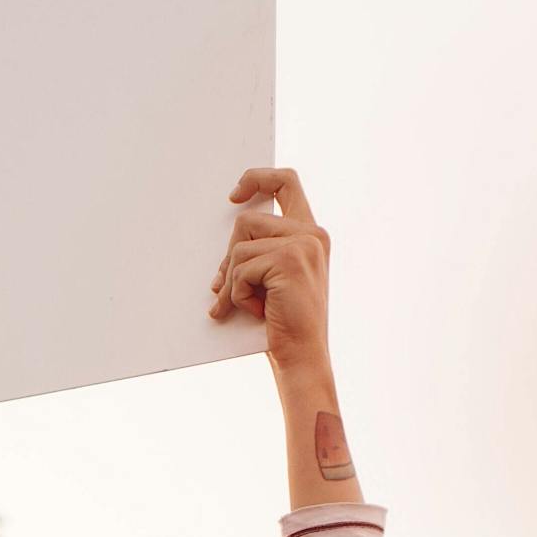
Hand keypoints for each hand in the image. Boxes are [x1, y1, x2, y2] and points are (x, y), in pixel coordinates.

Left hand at [209, 168, 330, 378]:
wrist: (302, 357)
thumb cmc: (285, 324)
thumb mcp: (274, 280)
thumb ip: (263, 252)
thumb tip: (229, 247)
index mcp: (312, 235)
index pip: (286, 182)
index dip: (257, 178)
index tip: (234, 196)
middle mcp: (313, 235)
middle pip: (248, 220)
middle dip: (229, 255)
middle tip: (223, 286)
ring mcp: (303, 245)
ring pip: (240, 247)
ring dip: (232, 281)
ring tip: (247, 305)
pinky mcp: (289, 260)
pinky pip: (241, 267)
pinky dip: (238, 293)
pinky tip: (257, 311)